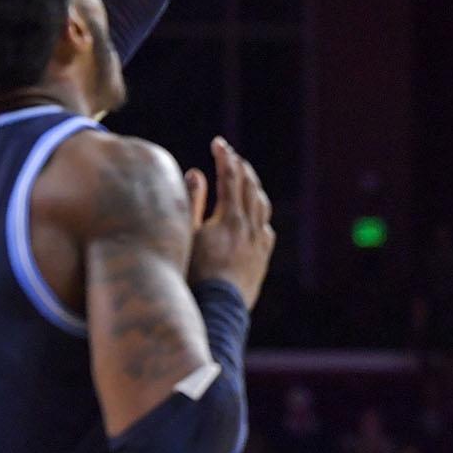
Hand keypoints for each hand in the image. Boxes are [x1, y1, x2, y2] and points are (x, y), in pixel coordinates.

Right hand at [183, 137, 274, 308]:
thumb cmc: (193, 274)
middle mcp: (249, 226)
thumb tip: (196, 173)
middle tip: (231, 156)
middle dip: (240, 168)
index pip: (230, 176)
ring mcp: (258, 243)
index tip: (219, 143)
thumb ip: (192, 202)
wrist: (217, 310)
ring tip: (245, 179)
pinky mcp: (262, 259)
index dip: (225, 156)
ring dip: (253, 188)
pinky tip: (255, 216)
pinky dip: (259, 215)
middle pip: (250, 187)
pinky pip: (266, 229)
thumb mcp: (186, 235)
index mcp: (229, 217)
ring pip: (261, 206)